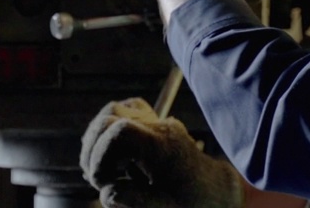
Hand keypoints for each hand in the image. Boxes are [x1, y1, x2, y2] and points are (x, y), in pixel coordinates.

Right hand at [81, 98, 243, 207]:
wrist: (215, 191)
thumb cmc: (194, 203)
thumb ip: (134, 200)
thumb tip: (106, 191)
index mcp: (162, 146)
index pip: (118, 131)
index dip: (100, 156)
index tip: (103, 182)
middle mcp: (159, 127)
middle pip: (110, 116)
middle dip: (93, 147)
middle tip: (98, 178)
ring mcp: (156, 122)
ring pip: (113, 111)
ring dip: (98, 138)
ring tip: (103, 167)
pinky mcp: (152, 124)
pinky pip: (123, 112)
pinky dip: (109, 130)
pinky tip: (112, 153)